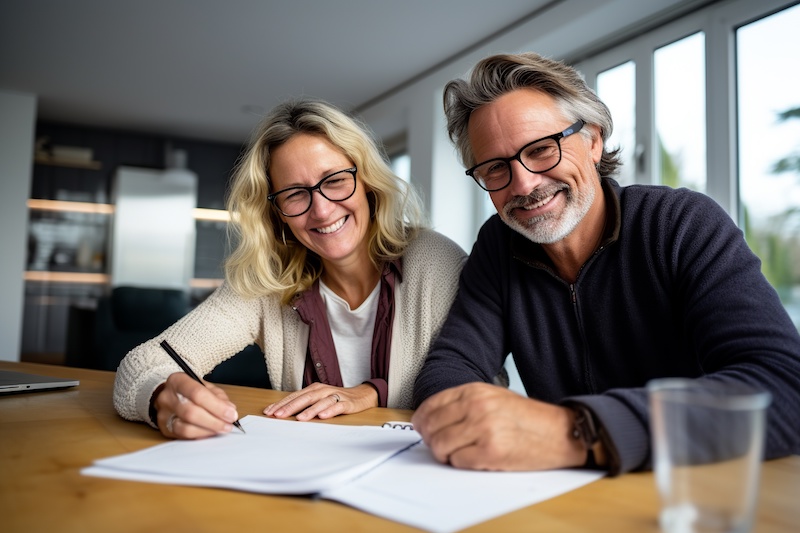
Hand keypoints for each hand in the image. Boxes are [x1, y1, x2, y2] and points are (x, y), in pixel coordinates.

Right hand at [153, 372, 239, 438]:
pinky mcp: (164, 429)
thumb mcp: (205, 387)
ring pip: (186, 427)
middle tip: (228, 424)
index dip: (217, 406)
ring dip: (208, 430)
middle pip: (191, 413)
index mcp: (177, 381)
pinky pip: (183, 436)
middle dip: (214, 421)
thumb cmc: (190, 391)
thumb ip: (218, 397)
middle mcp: (167, 397)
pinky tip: (210, 432)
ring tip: (222, 429)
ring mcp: (164, 414)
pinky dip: (200, 435)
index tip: (231, 414)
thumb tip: (229, 410)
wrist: (170, 396)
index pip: (197, 394)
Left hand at [263, 383, 377, 420]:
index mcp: (314, 389)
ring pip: (320, 402)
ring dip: (309, 410)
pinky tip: (323, 416)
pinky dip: (330, 411)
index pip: (294, 396)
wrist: (361, 395)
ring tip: (299, 419)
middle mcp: (323, 390)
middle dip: (291, 407)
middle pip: (305, 398)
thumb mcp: (318, 399)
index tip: (269, 412)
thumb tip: (282, 413)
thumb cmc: (336, 398)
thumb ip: (303, 404)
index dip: (282, 404)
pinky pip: (337, 406)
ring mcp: (335, 396)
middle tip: (278, 415)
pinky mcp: (347, 403)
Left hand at [410, 382, 585, 470]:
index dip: (422, 421)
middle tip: (442, 446)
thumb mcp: (494, 398)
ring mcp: (483, 428)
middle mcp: (476, 406)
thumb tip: (431, 420)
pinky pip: (458, 462)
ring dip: (446, 454)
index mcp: (474, 391)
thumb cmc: (528, 418)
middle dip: (432, 440)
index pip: (431, 406)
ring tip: (461, 453)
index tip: (423, 429)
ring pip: (440, 446)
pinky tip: (476, 458)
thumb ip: (464, 404)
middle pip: (431, 427)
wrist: (560, 432)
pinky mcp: (491, 451)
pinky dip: (462, 464)